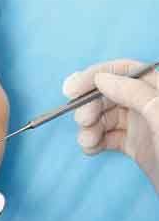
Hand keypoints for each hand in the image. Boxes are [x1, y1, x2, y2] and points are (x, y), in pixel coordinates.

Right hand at [63, 59, 158, 192]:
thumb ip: (135, 93)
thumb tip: (101, 78)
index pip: (125, 70)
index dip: (95, 75)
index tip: (70, 90)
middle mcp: (150, 104)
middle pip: (111, 94)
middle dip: (91, 106)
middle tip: (82, 121)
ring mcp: (144, 125)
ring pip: (106, 116)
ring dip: (90, 127)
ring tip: (86, 142)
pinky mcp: (137, 146)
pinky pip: (109, 137)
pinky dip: (95, 141)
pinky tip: (90, 149)